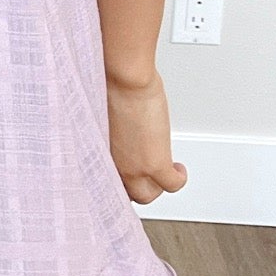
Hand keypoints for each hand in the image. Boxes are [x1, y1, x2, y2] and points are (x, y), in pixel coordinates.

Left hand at [105, 68, 188, 204]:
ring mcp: (133, 168)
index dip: (121, 177)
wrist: (123, 80)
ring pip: (148, 194)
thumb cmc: (110, 85)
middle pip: (127, 192)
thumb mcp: (104, 116)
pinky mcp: (154, 165)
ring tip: (166, 172)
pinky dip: (178, 179)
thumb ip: (111, 131)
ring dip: (158, 185)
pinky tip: (179, 169)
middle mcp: (112, 164)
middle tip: (151, 174)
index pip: (106, 180)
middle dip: (140, 186)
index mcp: (97, 153)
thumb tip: (120, 129)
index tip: (130, 171)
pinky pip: (172, 185)